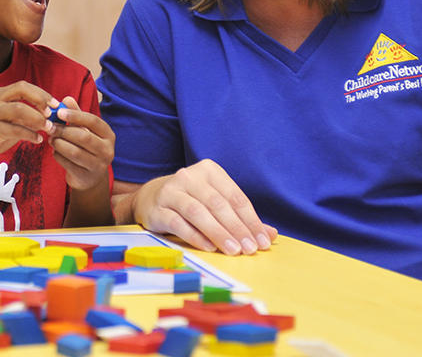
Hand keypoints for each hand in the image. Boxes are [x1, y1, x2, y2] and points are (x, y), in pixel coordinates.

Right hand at [0, 81, 53, 170]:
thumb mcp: (12, 121)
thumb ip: (28, 115)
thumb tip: (52, 114)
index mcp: (0, 94)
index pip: (24, 86)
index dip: (42, 93)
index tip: (56, 105)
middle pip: (21, 90)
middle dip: (40, 99)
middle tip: (53, 113)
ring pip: (19, 109)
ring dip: (38, 118)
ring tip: (49, 128)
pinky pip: (14, 129)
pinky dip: (30, 134)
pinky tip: (38, 140)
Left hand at [48, 96, 114, 191]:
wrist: (90, 177)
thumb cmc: (87, 147)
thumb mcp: (85, 130)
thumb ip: (77, 114)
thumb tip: (66, 99)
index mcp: (108, 135)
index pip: (93, 121)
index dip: (76, 115)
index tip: (59, 112)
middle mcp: (107, 150)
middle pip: (83, 137)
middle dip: (63, 131)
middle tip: (50, 127)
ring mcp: (98, 166)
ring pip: (74, 152)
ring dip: (58, 143)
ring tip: (51, 138)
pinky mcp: (86, 177)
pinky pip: (67, 163)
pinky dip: (57, 155)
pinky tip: (55, 150)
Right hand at [130, 159, 277, 254]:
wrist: (151, 198)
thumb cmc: (191, 200)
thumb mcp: (216, 202)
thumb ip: (241, 217)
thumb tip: (270, 234)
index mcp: (209, 171)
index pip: (235, 196)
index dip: (250, 220)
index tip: (262, 241)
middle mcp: (189, 177)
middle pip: (218, 204)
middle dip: (237, 228)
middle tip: (249, 249)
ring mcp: (171, 192)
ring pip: (198, 212)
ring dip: (218, 233)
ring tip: (233, 250)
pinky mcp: (157, 209)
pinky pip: (178, 223)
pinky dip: (196, 236)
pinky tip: (210, 248)